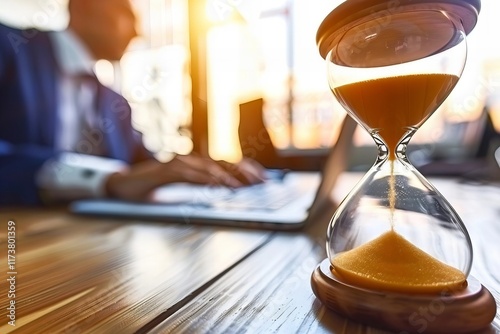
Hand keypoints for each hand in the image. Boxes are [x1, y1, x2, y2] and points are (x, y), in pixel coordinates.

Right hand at [105, 154, 265, 200]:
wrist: (123, 185)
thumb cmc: (153, 188)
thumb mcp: (181, 189)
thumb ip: (200, 187)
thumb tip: (225, 192)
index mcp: (195, 165)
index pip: (226, 164)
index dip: (246, 169)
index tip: (264, 178)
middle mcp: (189, 160)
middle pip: (222, 163)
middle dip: (245, 172)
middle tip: (262, 182)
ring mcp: (177, 163)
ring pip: (208, 167)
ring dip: (227, 176)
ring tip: (243, 186)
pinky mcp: (165, 171)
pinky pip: (188, 174)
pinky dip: (204, 179)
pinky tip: (216, 185)